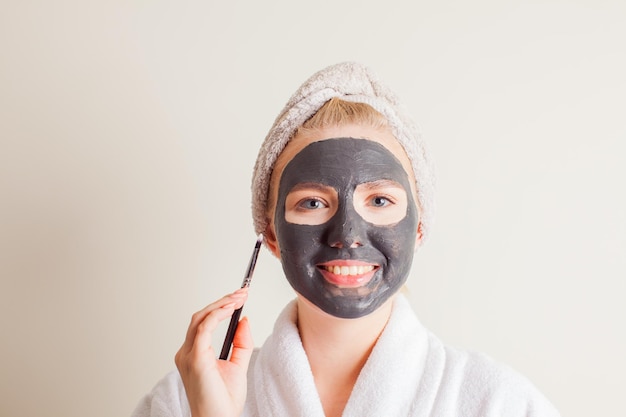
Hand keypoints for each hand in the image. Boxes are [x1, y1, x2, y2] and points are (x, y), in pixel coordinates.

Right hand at [175, 289, 253, 416]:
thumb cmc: (224, 401)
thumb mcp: (238, 366)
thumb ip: (241, 343)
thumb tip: (244, 320)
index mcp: (194, 354)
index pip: (204, 323)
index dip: (221, 307)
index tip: (239, 297)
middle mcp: (187, 353)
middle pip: (201, 316)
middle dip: (223, 301)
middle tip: (242, 292)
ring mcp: (188, 356)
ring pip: (201, 318)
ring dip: (222, 304)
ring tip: (239, 297)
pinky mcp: (196, 359)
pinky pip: (204, 328)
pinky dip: (218, 314)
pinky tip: (232, 309)